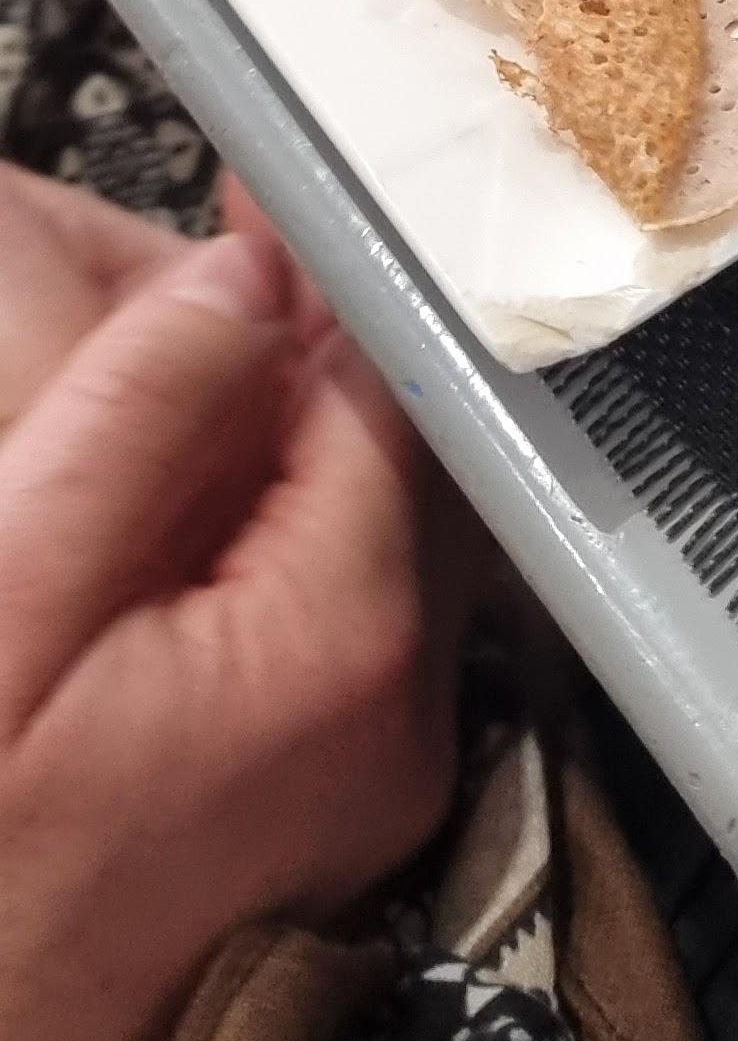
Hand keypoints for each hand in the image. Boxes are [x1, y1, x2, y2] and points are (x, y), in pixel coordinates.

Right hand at [0, 228, 470, 1040]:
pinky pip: (319, 646)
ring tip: (172, 391)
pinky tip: (161, 547)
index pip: (382, 391)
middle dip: (299, 362)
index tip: (250, 202)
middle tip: (205, 276)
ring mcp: (363, 791)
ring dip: (275, 464)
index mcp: (344, 641)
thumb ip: (138, 423)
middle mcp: (396, 718)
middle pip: (387, 469)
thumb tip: (240, 274)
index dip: (313, 278)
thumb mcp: (9, 606)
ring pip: (358, 553)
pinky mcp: (313, 838)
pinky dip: (260, 564)